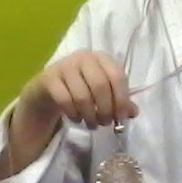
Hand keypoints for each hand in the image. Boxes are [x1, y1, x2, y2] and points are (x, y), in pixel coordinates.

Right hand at [19, 50, 138, 129]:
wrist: (48, 88)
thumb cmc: (82, 88)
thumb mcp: (102, 93)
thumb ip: (119, 100)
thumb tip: (133, 113)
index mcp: (102, 58)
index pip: (118, 76)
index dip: (122, 99)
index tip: (121, 118)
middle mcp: (84, 57)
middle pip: (100, 85)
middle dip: (105, 109)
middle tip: (105, 123)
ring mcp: (65, 66)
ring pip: (82, 95)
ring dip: (90, 115)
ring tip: (92, 124)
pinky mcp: (49, 78)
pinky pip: (64, 100)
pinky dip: (73, 114)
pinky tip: (76, 119)